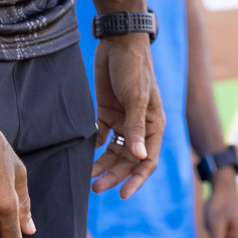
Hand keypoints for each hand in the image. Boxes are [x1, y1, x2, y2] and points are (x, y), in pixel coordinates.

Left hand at [90, 34, 164, 197]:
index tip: (122, 194)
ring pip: (113, 152)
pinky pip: (102, 138)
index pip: (148, 160)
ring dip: (102, 165)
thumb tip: (140, 158)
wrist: (118, 43)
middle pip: (128, 159)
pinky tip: (84, 156)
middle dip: (114, 174)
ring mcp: (123, 121)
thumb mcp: (136, 99)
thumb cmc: (134, 69)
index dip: (136, 179)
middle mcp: (140, 126)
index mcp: (154, 125)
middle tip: (96, 188)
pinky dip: (94, 148)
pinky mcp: (108, 113)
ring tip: (88, 177)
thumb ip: (136, 128)